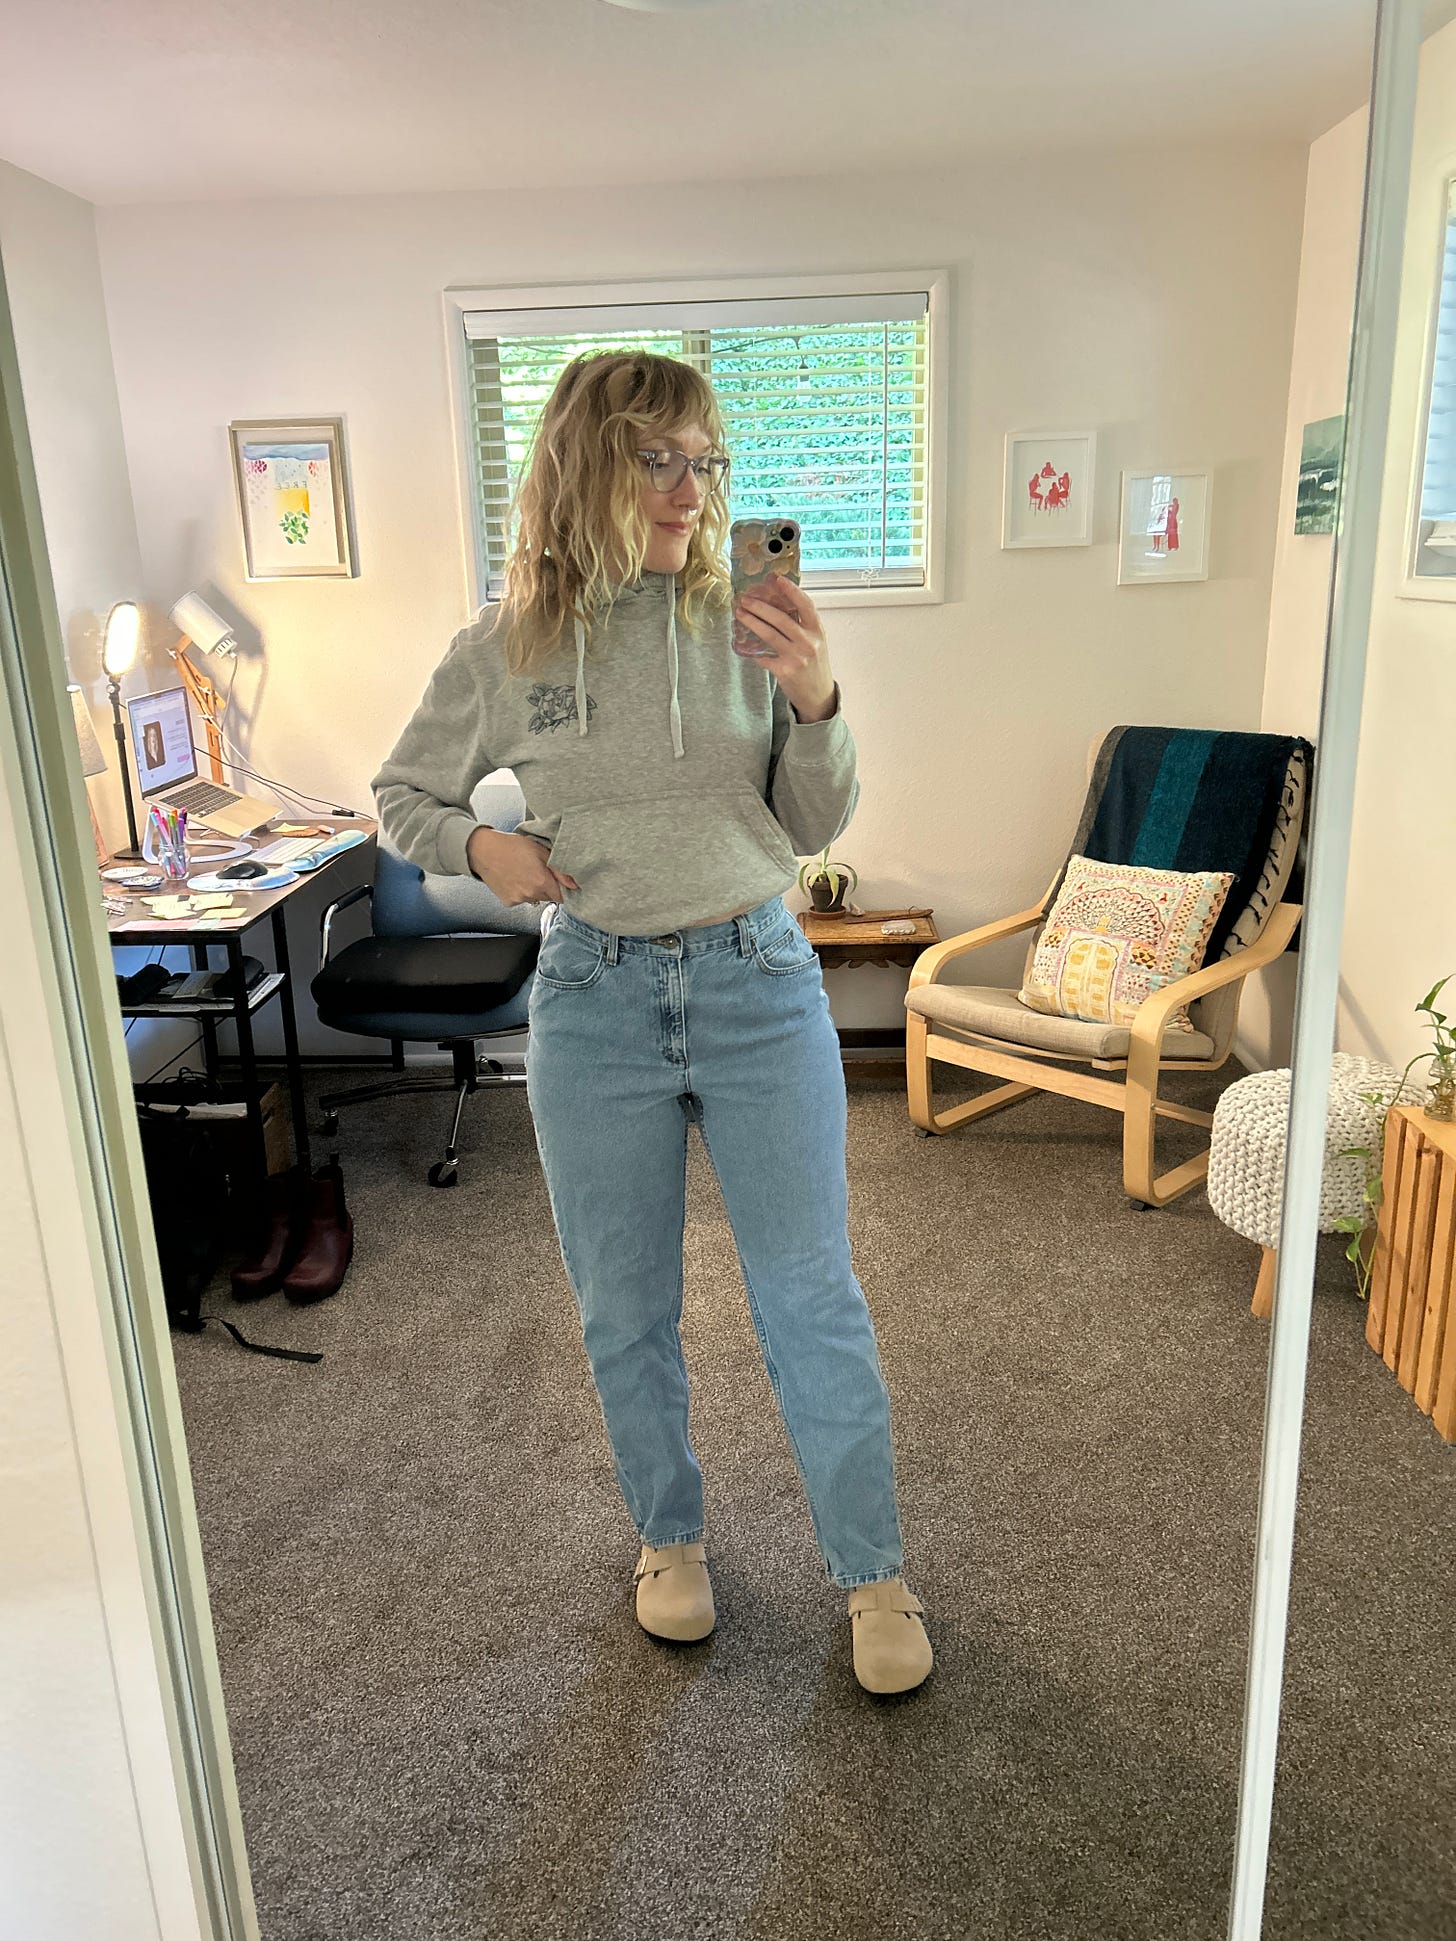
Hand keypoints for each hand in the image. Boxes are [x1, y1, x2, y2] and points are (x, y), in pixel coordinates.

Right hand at [466, 826, 577, 905]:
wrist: (483, 851)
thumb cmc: (511, 846)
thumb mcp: (540, 851)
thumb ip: (560, 870)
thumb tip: (575, 884)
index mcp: (541, 881)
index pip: (563, 897)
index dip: (563, 889)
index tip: (559, 881)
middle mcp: (531, 894)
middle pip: (549, 897)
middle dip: (548, 886)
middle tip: (538, 870)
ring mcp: (519, 899)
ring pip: (536, 898)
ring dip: (535, 889)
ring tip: (524, 872)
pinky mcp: (509, 902)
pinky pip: (522, 899)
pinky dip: (521, 891)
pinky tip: (515, 878)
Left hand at [733, 576, 836, 719]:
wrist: (819, 695)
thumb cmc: (815, 665)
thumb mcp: (816, 642)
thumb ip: (802, 625)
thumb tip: (779, 604)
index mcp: (818, 631)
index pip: (805, 605)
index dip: (791, 591)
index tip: (777, 580)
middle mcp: (809, 643)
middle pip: (781, 619)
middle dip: (760, 607)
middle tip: (746, 599)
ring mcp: (797, 657)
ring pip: (769, 634)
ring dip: (752, 622)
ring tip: (740, 614)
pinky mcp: (785, 671)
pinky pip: (764, 656)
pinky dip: (754, 650)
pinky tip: (745, 644)